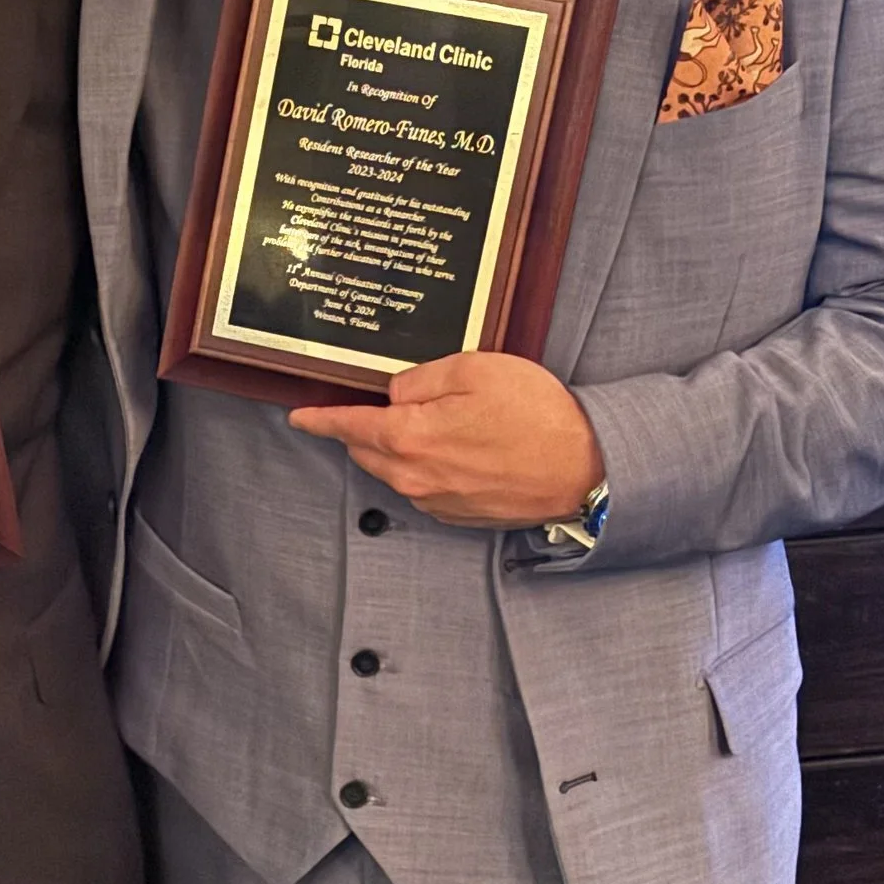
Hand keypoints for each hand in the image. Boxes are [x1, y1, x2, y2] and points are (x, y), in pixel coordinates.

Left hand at [288, 352, 601, 528]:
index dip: (319, 419)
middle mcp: (413, 477)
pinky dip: (426, 465)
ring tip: (434, 420)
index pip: (346, 427)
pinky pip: (424, 484)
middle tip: (379, 403)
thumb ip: (421, 379)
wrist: (585, 468)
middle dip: (363, 428)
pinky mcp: (458, 513)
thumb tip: (396, 393)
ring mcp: (436, 500)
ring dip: (399, 446)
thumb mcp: (474, 370)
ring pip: (395, 468)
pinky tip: (458, 446)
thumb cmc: (536, 415)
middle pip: (367, 449)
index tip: (299, 416)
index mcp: (409, 438)